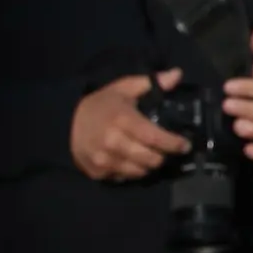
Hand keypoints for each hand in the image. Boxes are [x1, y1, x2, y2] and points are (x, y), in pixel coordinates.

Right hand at [72, 70, 188, 181]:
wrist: (67, 123)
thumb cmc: (101, 104)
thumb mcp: (124, 88)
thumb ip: (152, 82)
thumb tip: (177, 74)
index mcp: (123, 120)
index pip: (155, 138)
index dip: (174, 144)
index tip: (185, 145)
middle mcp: (113, 143)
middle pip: (151, 159)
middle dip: (163, 156)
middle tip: (166, 150)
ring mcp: (104, 160)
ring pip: (140, 172)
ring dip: (149, 165)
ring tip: (150, 155)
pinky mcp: (98, 173)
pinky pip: (124, 178)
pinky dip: (131, 171)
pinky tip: (131, 160)